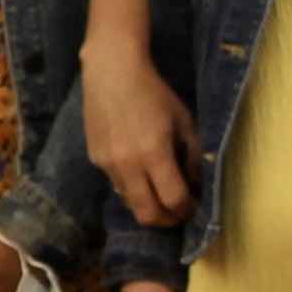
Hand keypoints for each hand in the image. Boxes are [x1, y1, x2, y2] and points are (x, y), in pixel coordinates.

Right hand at [86, 40, 195, 229]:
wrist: (112, 72)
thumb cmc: (154, 93)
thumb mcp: (184, 122)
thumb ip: (193, 156)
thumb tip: (196, 185)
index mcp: (154, 153)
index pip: (173, 199)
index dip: (186, 209)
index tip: (193, 207)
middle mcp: (128, 164)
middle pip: (147, 214)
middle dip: (166, 219)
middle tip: (177, 213)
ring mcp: (107, 164)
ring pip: (130, 201)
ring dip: (147, 203)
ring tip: (158, 191)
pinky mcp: (95, 158)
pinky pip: (116, 183)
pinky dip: (132, 185)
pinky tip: (139, 168)